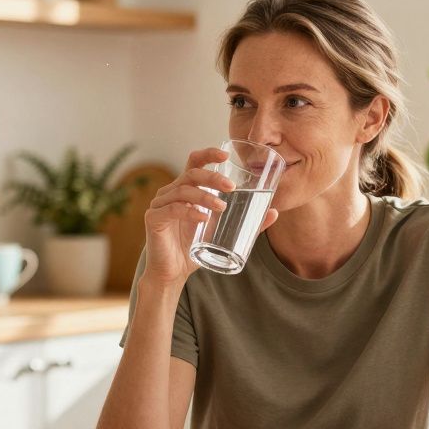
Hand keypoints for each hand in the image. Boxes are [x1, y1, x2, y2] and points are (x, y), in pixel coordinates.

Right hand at [142, 148, 279, 286]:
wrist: (172, 273)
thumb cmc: (194, 249)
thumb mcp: (223, 232)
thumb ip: (247, 222)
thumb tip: (275, 213)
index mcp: (186, 189)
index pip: (194, 162)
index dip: (208, 154)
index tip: (225, 156)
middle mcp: (171, 192)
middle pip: (191, 174)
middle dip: (212, 177)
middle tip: (231, 188)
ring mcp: (160, 204)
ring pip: (182, 190)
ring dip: (204, 196)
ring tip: (222, 207)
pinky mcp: (153, 218)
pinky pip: (172, 209)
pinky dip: (189, 212)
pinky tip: (203, 218)